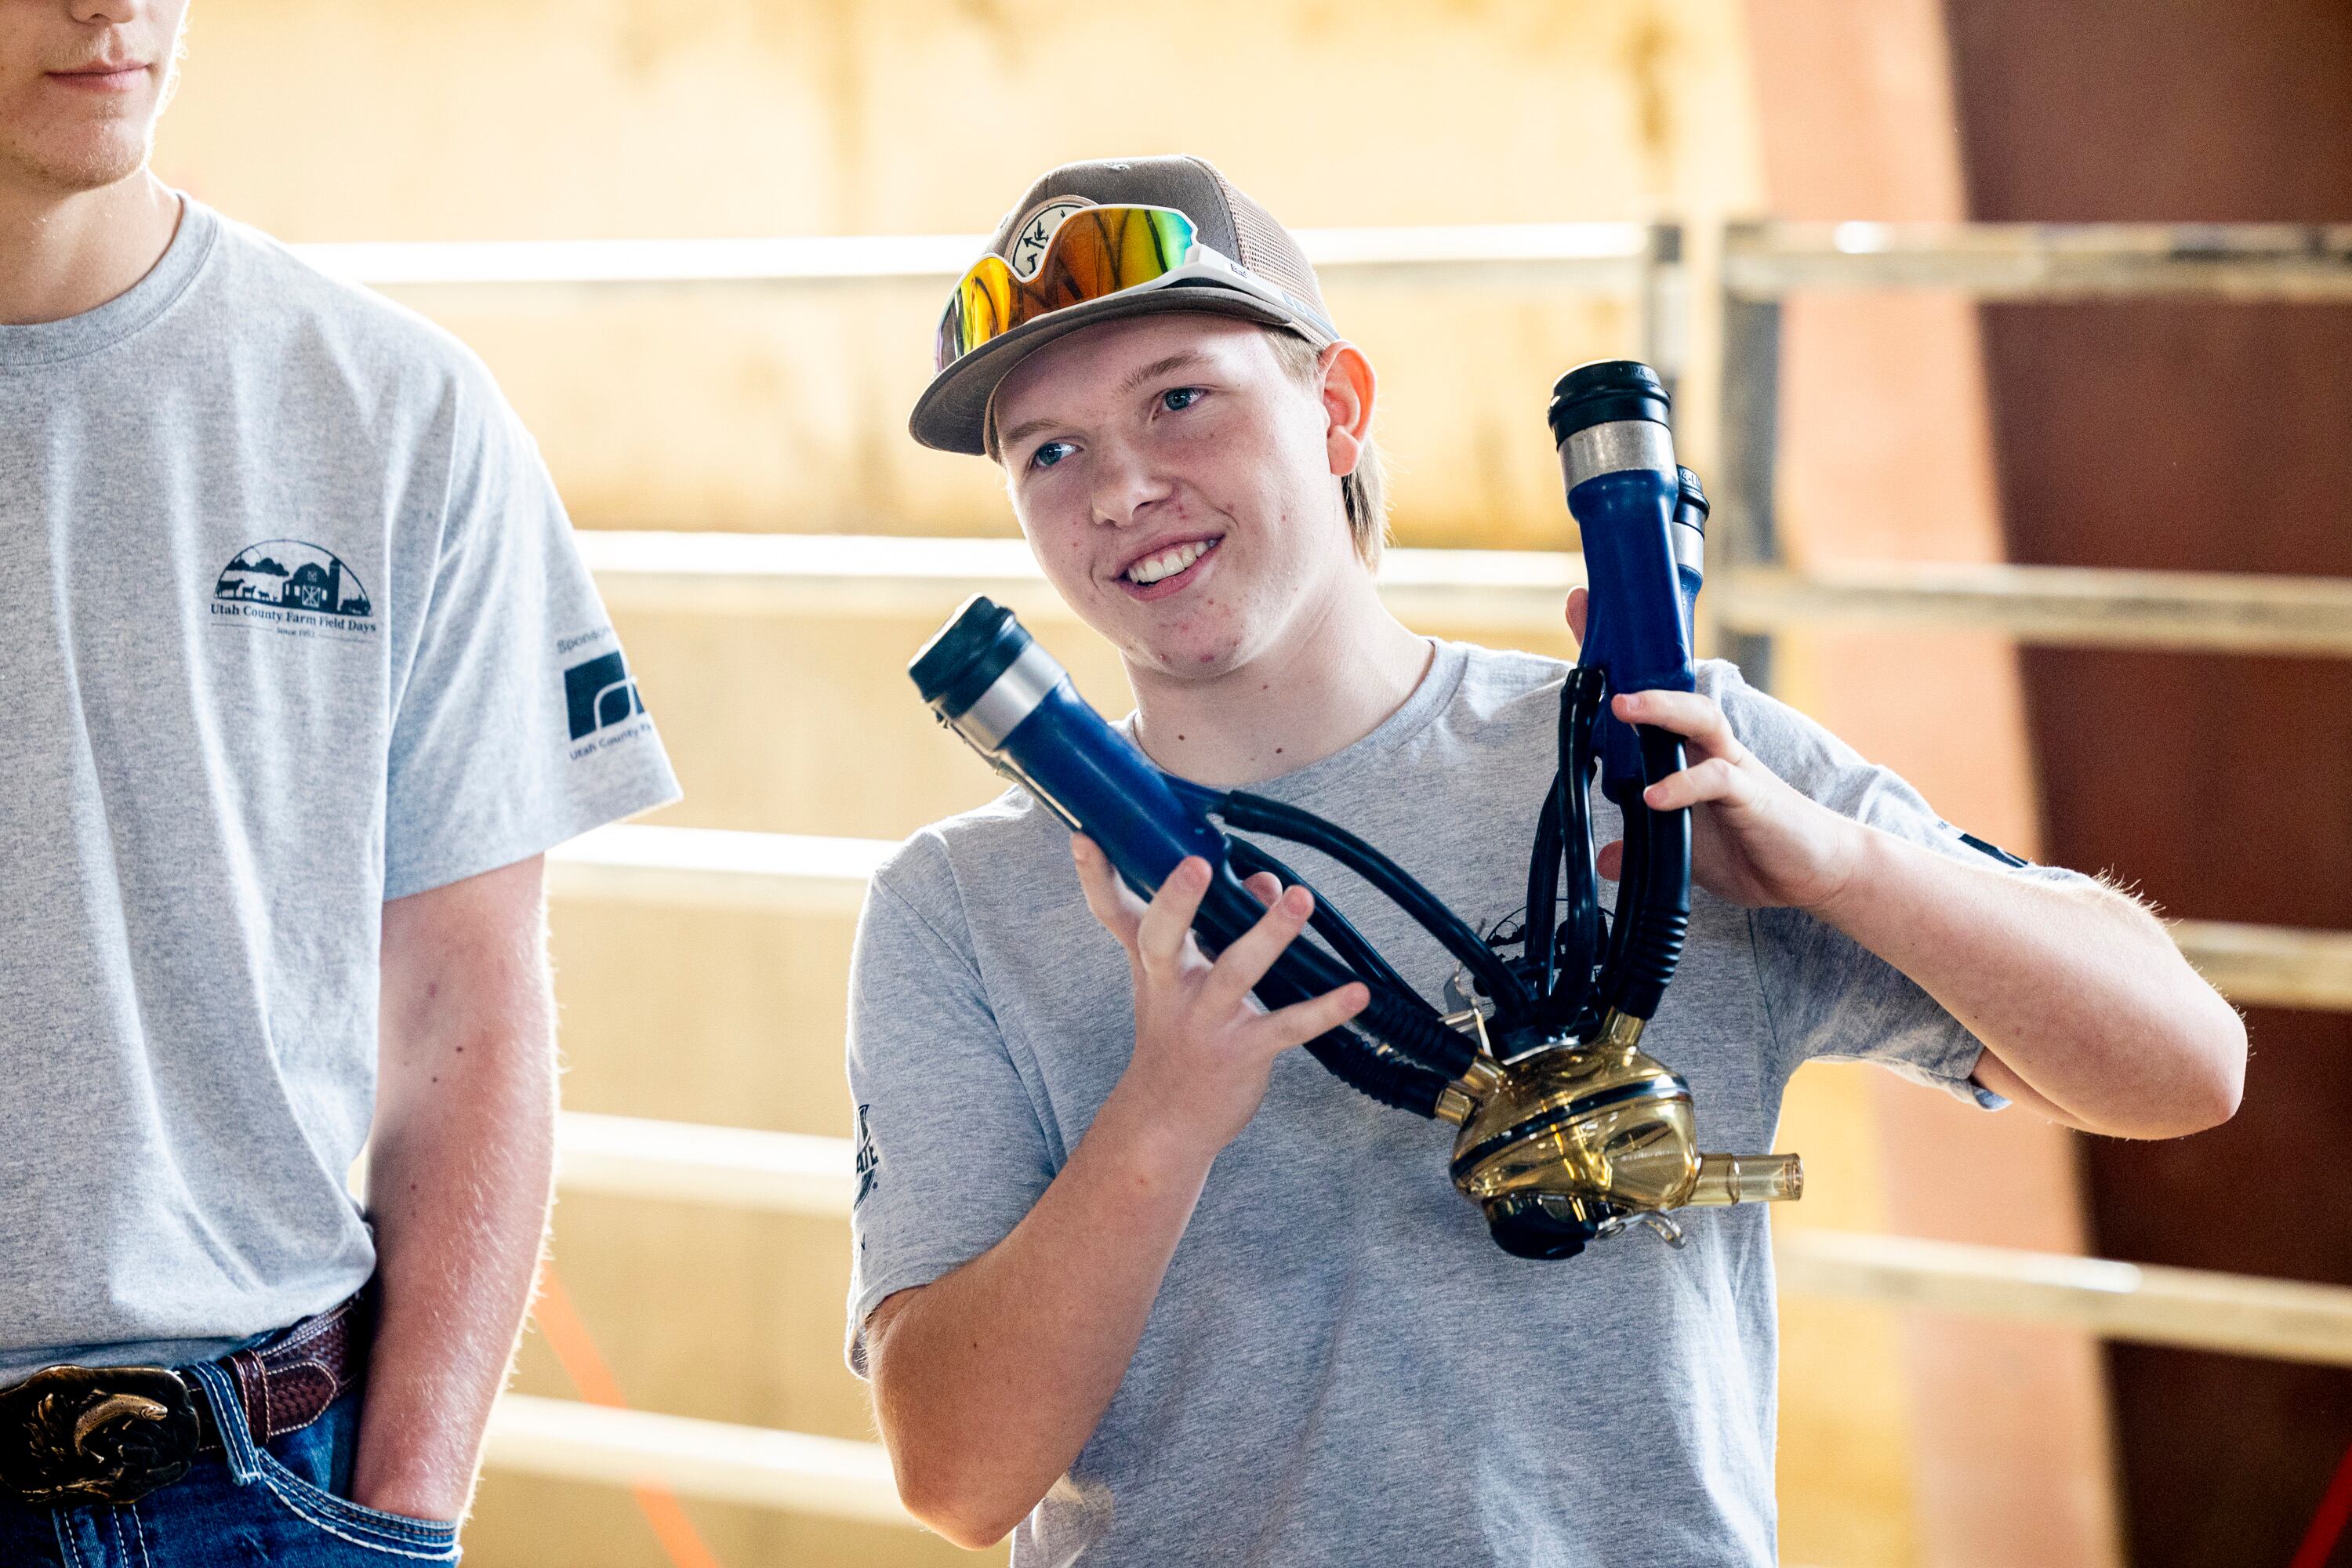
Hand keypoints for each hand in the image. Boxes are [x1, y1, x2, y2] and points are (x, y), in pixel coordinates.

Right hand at [1070, 837, 1367, 1160]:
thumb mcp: (1186, 980)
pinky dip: (1325, 1010)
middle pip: (1162, 939)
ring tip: (1300, 898)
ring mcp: (1206, 1021)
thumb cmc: (1180, 1036)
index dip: (1095, 878)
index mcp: (1153, 966)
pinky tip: (1357, 993)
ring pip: (1235, 973)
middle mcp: (1172, 989)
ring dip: (1269, 935)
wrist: (1166, 1122)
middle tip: (1196, 863)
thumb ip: (1222, 924)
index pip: (1114, 915)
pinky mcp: (1243, 1052)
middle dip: (1177, 901)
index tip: (1084, 838)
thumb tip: (1271, 884)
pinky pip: (1287, 1026)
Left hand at [1566, 586, 1863, 912]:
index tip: (1582, 613)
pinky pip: (1717, 779)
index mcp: (1689, 752)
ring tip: (1621, 705)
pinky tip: (1654, 797)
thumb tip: (1606, 858)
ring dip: (1661, 707)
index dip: (1619, 660)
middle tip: (1591, 635)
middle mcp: (1709, 748)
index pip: (1652, 699)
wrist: (1814, 871)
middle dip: (1633, 661)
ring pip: (1699, 718)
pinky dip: (1684, 786)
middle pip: (1674, 690)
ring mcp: (1732, 766)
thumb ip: (1645, 847)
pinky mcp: (1752, 795)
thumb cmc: (1752, 845)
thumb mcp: (1685, 850)